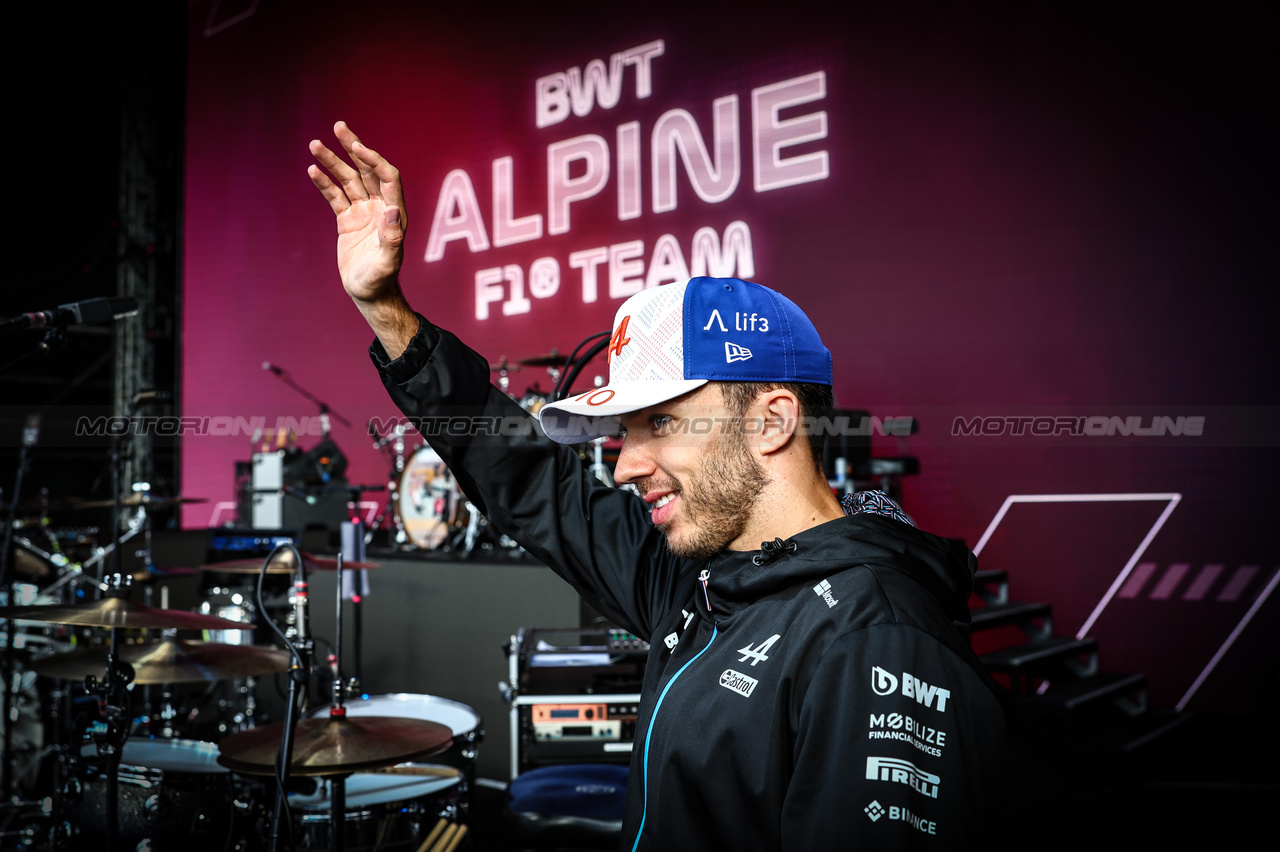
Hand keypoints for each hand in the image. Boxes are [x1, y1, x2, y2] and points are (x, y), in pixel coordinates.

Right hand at [308, 121, 406, 303]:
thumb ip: (391, 238)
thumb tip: (393, 212)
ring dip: (333, 162)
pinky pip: (335, 196)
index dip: (373, 160)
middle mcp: (380, 207)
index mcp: (394, 213)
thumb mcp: (386, 262)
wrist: (369, 293)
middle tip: (339, 126)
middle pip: (366, 170)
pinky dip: (324, 182)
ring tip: (315, 144)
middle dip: (353, 148)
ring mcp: (363, 212)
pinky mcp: (347, 220)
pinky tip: (312, 169)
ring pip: (347, 180)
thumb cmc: (380, 280)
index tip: (356, 147)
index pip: (386, 176)